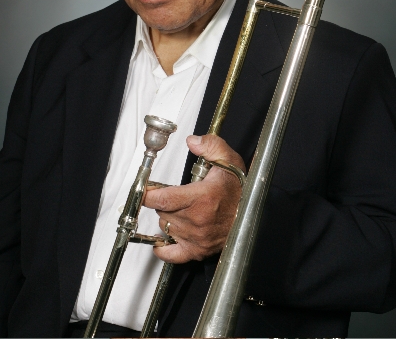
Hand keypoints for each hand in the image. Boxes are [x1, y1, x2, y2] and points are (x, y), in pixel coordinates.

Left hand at [143, 134, 245, 263]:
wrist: (253, 215)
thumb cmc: (240, 191)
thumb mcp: (229, 160)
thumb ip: (211, 146)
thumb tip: (193, 141)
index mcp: (201, 198)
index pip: (163, 198)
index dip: (148, 194)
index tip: (143, 190)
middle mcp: (197, 220)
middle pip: (162, 211)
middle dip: (163, 201)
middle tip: (172, 194)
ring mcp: (196, 238)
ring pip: (165, 227)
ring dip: (167, 218)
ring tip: (179, 209)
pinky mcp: (198, 250)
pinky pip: (172, 254)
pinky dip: (164, 248)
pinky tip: (161, 241)